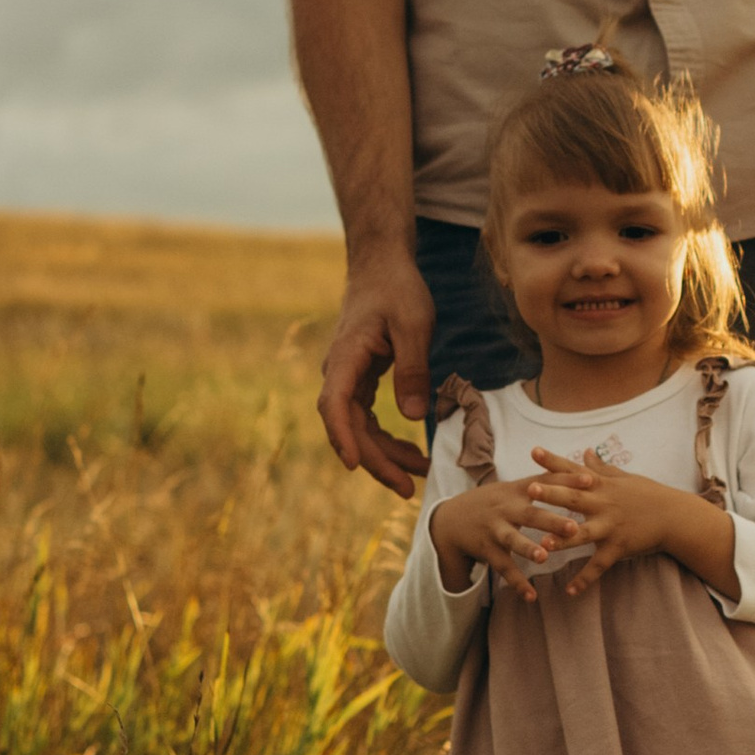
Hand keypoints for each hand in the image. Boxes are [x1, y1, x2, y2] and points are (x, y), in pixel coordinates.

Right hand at [317, 250, 432, 498]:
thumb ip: (413, 368)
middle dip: (376, 461)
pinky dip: (386, 438)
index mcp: (346, 358)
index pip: (335, 405)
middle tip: (408, 488)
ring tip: (420, 473)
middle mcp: (339, 372)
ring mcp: (347, 377)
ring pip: (358, 427)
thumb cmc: (398, 289)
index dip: (344, 438)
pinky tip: (410, 452)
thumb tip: (413, 416)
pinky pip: (366, 418)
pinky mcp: (359, 379)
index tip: (354, 466)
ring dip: (384, 454)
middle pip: (348, 427)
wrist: (381, 265)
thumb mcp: (414, 324)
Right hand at [431, 458, 580, 597]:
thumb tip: (583, 467)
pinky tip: (532, 596)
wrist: (450, 520)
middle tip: (574, 526)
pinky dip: (517, 583)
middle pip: (530, 514)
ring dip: (528, 548)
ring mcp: (494, 530)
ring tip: (544, 557)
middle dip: (551, 520)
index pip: (545, 483)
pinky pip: (503, 568)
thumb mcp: (514, 487)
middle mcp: (505, 509)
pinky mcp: (487, 550)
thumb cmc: (493, 501)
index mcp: (517, 491)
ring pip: (512, 540)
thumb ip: (545, 480)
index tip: (590, 480)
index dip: (566, 480)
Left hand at [528, 455, 736, 599]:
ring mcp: (611, 527)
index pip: (573, 470)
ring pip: (583, 534)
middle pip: (573, 499)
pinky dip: (585, 579)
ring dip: (563, 540)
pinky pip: (599, 566)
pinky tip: (570, 592)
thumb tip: (585, 452)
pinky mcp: (618, 548)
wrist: (676, 517)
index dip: (553, 461)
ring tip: (544, 546)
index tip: (532, 452)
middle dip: (552, 495)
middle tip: (530, 489)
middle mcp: (604, 505)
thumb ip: (601, 467)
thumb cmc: (650, 494)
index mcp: (602, 486)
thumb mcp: (624, 477)